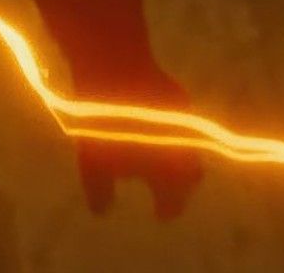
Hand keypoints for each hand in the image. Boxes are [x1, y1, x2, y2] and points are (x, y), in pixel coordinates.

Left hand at [70, 73, 203, 218]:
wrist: (113, 69)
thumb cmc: (104, 125)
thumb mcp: (93, 164)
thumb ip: (101, 192)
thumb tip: (102, 211)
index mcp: (172, 174)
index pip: (176, 202)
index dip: (167, 209)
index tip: (160, 214)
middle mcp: (188, 150)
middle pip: (190, 176)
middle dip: (179, 185)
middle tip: (162, 187)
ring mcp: (187, 122)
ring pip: (187, 148)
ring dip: (175, 157)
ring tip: (153, 157)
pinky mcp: (179, 96)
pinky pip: (179, 123)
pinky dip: (169, 131)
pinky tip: (148, 126)